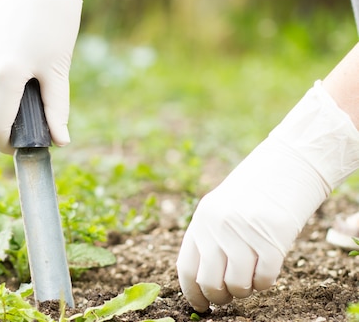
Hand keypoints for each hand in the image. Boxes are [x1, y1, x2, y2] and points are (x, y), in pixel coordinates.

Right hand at [0, 0, 89, 153]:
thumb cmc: (57, 24)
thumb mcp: (58, 69)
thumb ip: (57, 109)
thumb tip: (61, 143)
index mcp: (6, 76)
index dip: (4, 143)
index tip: (14, 148)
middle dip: (4, 112)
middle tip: (26, 106)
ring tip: (22, 62)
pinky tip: (9, 41)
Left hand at [177, 81, 358, 311]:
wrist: (286, 166)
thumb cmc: (252, 193)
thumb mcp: (219, 209)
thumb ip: (209, 239)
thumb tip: (204, 283)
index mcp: (201, 220)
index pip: (186, 268)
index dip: (192, 293)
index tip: (200, 306)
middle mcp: (217, 227)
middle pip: (209, 282)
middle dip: (220, 297)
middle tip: (230, 294)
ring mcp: (244, 232)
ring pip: (237, 285)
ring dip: (245, 290)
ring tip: (250, 277)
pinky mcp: (272, 238)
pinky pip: (264, 279)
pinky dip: (265, 283)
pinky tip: (267, 269)